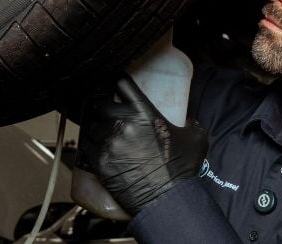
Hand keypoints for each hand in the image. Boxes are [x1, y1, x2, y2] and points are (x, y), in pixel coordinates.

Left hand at [80, 75, 207, 214]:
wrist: (167, 199)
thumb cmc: (181, 169)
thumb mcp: (195, 139)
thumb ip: (190, 123)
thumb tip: (189, 120)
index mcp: (143, 111)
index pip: (120, 83)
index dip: (115, 81)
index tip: (113, 85)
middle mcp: (122, 122)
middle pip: (98, 103)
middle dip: (100, 106)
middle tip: (105, 112)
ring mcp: (108, 141)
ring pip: (89, 124)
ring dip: (93, 126)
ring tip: (100, 131)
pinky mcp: (99, 161)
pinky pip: (86, 145)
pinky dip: (89, 144)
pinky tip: (96, 147)